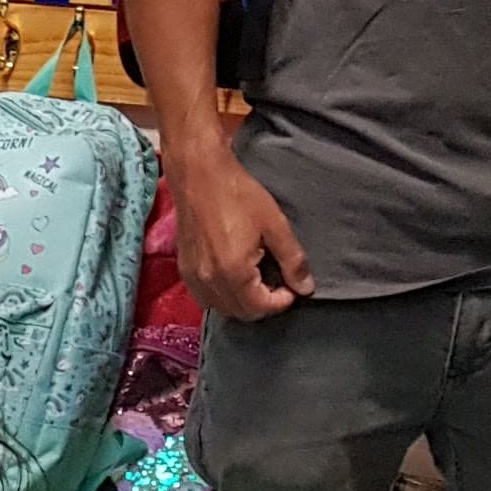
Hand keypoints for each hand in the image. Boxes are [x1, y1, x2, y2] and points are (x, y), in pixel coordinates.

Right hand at [168, 144, 312, 319]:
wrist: (199, 176)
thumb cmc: (238, 195)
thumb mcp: (275, 225)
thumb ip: (292, 260)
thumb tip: (306, 288)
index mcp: (234, 273)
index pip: (261, 307)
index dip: (282, 300)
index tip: (292, 285)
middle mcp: (210, 282)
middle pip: (241, 313)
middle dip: (263, 304)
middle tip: (277, 283)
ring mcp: (194, 279)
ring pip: (222, 309)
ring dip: (242, 303)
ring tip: (256, 281)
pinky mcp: (185, 271)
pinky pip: (206, 298)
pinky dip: (223, 296)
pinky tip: (234, 277)